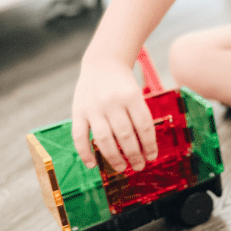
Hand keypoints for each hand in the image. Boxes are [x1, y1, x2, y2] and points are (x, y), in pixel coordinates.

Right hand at [72, 58, 156, 172]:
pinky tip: (93, 164)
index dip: (150, 145)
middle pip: (125, 135)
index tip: (152, 157)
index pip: (144, 126)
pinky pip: (79, 136)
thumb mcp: (137, 94)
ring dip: (114, 158)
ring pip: (104, 139)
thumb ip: (139, 116)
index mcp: (131, 96)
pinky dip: (85, 153)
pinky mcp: (78, 111)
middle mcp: (112, 102)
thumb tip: (145, 147)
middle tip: (139, 166)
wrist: (103, 63)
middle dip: (134, 155)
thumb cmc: (124, 83)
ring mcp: (93, 107)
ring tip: (122, 168)